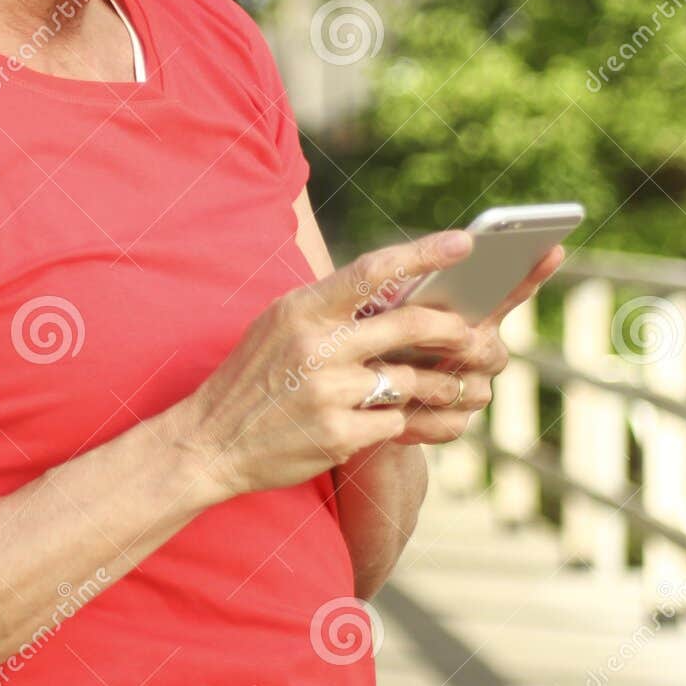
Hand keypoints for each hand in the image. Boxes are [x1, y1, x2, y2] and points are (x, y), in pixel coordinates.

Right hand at [183, 229, 487, 499]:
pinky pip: (394, 423)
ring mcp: (328, 393)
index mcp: (301, 310)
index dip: (423, 254)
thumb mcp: (279, 326)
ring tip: (454, 387)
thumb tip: (396, 287)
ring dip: (439, 385)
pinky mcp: (338, 436)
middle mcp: (316, 347)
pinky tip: (387, 422)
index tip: (465, 243)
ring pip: (409, 381)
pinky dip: (398, 422)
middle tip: (475, 335)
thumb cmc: (253, 377)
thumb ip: (330, 308)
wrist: (210, 442)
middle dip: (452, 330)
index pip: (371, 270)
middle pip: (408, 326)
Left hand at [378, 243, 566, 445]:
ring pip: (472, 389)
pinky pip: (450, 424)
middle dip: (458, 344)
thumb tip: (420, 264)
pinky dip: (421, 419)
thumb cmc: (370, 334)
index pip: (510, 292)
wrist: (353, 398)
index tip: (551, 248)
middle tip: (422, 336)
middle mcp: (484, 350)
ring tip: (395, 372)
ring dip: (433, 381)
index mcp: (474, 313)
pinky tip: (395, 413)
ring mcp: (473, 390)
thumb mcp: (380, 303)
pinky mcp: (454, 423)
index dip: (532, 272)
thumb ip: (402, 284)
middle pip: (488, 350)